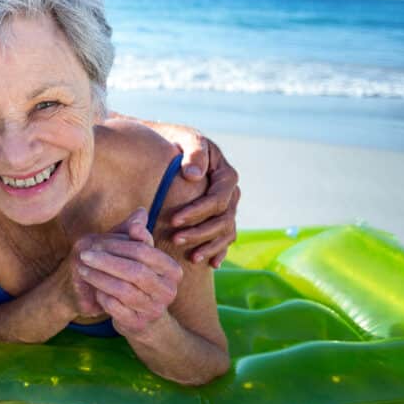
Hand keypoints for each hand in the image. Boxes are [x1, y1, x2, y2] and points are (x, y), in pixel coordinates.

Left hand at [75, 208, 183, 336]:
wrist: (142, 319)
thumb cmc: (138, 280)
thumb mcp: (139, 257)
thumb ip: (138, 235)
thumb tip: (140, 213)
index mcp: (172, 270)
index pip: (144, 251)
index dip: (118, 245)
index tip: (95, 241)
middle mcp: (168, 290)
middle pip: (135, 271)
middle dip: (106, 261)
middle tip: (83, 254)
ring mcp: (155, 309)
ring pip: (123, 290)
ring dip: (99, 278)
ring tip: (82, 269)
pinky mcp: (138, 324)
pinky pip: (116, 307)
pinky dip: (102, 296)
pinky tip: (93, 288)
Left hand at [169, 137, 239, 267]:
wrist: (172, 148)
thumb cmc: (178, 142)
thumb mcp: (186, 139)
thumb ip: (193, 152)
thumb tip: (194, 175)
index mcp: (226, 175)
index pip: (217, 198)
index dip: (197, 211)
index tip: (174, 220)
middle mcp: (231, 193)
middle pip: (223, 218)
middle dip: (200, 232)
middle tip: (176, 239)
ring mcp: (227, 207)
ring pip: (226, 231)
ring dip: (210, 246)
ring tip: (191, 257)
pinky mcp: (219, 216)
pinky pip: (225, 237)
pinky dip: (219, 250)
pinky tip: (211, 264)